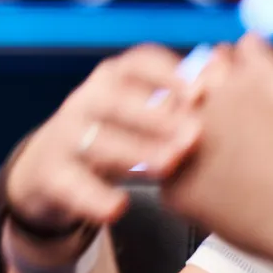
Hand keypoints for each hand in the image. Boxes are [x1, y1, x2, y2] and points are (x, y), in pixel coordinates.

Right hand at [4, 44, 203, 238]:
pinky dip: (94, 198)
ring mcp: (64, 139)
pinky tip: (118, 207)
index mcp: (111, 80)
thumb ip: (176, 99)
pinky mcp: (51, 176)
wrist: (46, 168)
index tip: (202, 91)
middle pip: (116, 102)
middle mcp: (84, 103)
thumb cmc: (113, 134)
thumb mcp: (138, 110)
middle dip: (155, 116)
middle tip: (194, 133)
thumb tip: (227, 79)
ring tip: (168, 165)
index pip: (137, 64)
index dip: (168, 75)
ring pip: (97, 142)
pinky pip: (72, 186)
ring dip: (133, 151)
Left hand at [163, 35, 272, 269]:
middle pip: (175, 101)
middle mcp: (195, 114)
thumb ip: (265, 64)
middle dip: (188, 111)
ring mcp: (178, 152)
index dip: (212, 82)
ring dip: (178, 143)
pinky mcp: (172, 189)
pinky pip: (166, 176)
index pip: (201, 67)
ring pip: (164, 140)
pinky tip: (213, 185)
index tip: (224, 97)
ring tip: (220, 162)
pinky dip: (182, 179)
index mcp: (226, 84)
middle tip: (218, 134)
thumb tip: (242, 40)